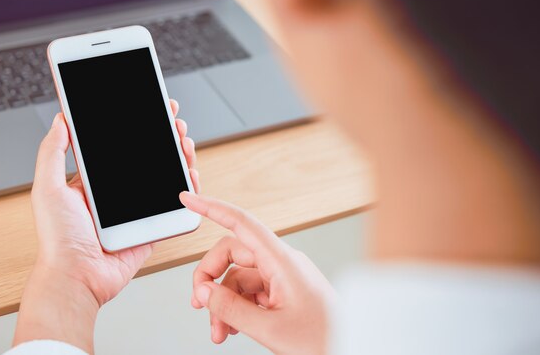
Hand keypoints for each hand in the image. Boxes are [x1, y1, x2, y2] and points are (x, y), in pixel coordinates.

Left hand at [13, 100, 198, 352]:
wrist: (77, 278)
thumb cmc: (58, 239)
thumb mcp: (47, 189)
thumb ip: (52, 153)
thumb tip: (60, 119)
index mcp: (95, 182)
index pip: (121, 146)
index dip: (138, 126)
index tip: (151, 108)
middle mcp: (118, 194)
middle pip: (148, 158)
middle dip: (164, 136)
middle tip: (174, 121)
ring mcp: (136, 211)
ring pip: (165, 177)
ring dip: (178, 156)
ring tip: (184, 141)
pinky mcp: (151, 228)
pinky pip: (174, 206)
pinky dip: (187, 188)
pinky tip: (191, 172)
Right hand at [180, 192, 334, 354]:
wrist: (349, 349)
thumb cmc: (324, 340)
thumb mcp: (270, 328)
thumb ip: (231, 309)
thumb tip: (204, 292)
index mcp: (282, 261)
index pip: (241, 223)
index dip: (212, 208)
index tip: (189, 199)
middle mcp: (282, 263)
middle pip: (232, 254)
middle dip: (211, 279)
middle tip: (199, 305)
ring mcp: (282, 277)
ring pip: (238, 278)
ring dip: (223, 303)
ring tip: (220, 332)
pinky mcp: (283, 292)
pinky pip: (250, 292)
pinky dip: (236, 309)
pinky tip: (233, 328)